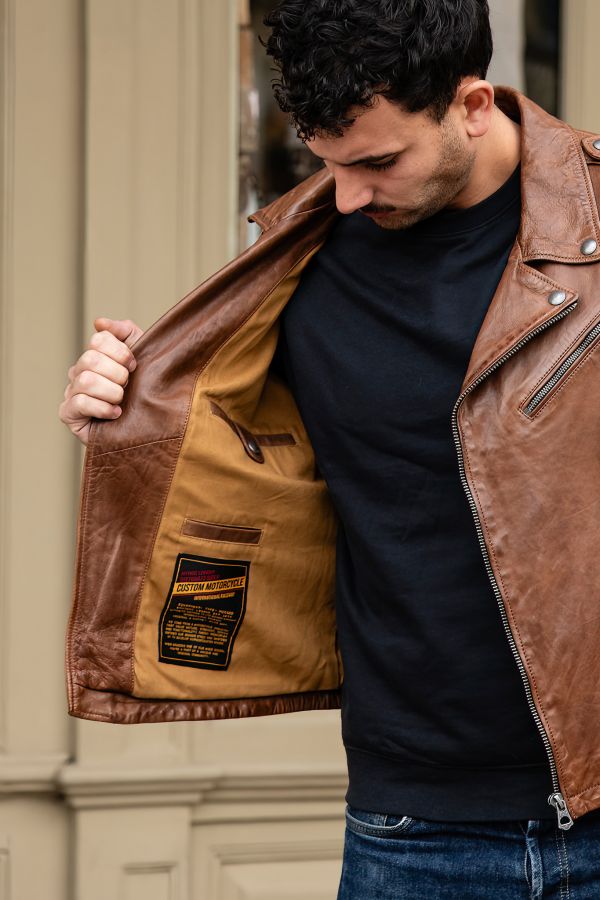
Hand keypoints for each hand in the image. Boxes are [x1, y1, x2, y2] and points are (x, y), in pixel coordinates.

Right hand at [59, 317, 143, 444]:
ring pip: (86, 380)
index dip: (121, 352)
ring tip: (122, 402)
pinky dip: (102, 408)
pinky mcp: (68, 414)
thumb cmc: (143, 394)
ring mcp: (71, 392)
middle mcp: (79, 372)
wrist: (146, 430)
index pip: (100, 339)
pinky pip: (80, 402)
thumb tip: (99, 322)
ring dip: (112, 392)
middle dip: (118, 374)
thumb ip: (126, 333)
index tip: (135, 366)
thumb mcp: (143, 357)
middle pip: (91, 359)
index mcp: (95, 356)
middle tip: (128, 386)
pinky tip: (115, 414)